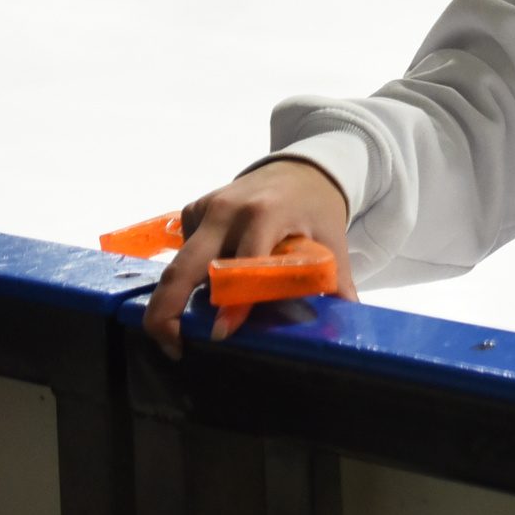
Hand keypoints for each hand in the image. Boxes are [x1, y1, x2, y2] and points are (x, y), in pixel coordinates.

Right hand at [142, 159, 354, 358]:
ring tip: (186, 326)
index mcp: (265, 215)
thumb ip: (337, 281)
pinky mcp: (192, 210)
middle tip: (173, 346)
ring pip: (179, 265)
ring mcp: (205, 208)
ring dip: (178, 297)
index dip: (230, 302)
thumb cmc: (316, 207)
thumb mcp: (332, 241)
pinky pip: (182, 252)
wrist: (300, 168)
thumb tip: (347, 321)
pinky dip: (190, 274)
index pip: (240, 266)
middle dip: (167, 311)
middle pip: (183, 268)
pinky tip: (209, 283)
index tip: (222, 334)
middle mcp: (226, 210)